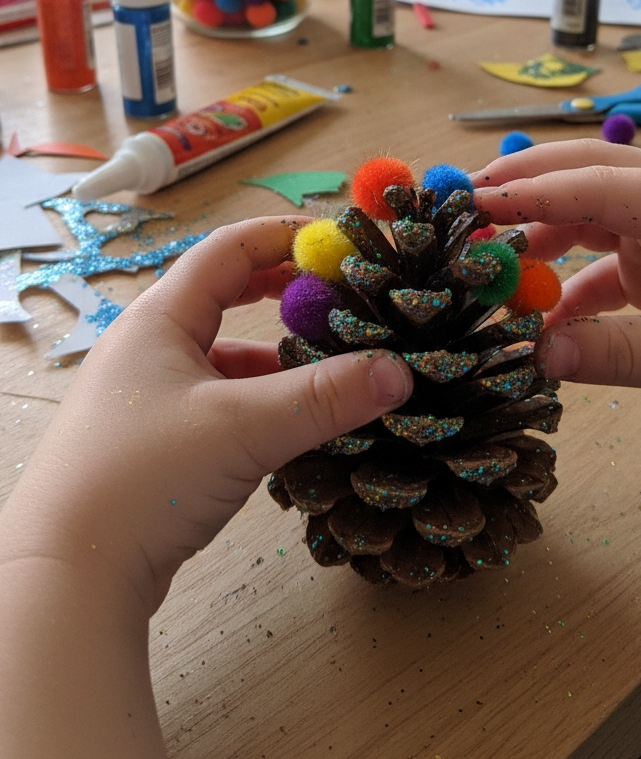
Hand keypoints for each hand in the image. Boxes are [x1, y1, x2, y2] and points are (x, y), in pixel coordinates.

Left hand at [0, 217, 412, 612]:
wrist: (67, 575)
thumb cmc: (144, 478)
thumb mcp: (244, 428)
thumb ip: (325, 397)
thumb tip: (400, 371)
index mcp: (159, 318)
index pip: (231, 249)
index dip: (288, 239)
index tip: (345, 246)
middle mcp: (150, 346)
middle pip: (226, 295)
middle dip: (286, 293)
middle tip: (342, 300)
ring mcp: (149, 396)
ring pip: (225, 357)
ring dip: (278, 358)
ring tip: (334, 371)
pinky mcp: (154, 444)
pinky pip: (219, 403)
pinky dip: (260, 404)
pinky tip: (294, 428)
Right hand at [471, 140, 640, 418]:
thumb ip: (616, 353)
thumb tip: (536, 354)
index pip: (595, 182)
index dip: (528, 191)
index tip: (470, 203)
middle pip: (586, 173)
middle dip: (524, 187)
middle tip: (463, 207)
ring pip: (589, 212)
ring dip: (539, 236)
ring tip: (487, 264)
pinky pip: (603, 260)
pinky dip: (568, 285)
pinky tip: (538, 318)